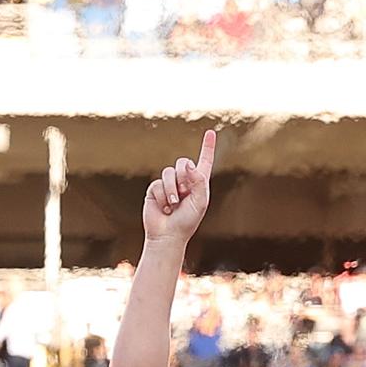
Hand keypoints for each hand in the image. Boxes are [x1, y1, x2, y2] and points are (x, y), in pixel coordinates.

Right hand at [143, 130, 215, 246]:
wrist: (168, 235)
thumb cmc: (187, 221)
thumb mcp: (200, 201)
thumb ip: (197, 181)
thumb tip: (186, 163)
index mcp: (199, 183)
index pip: (204, 161)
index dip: (207, 147)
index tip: (210, 132)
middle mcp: (184, 181)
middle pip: (182, 162)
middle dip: (182, 176)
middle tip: (183, 193)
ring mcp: (168, 185)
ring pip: (168, 173)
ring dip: (171, 190)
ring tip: (173, 204)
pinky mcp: (154, 190)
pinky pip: (157, 183)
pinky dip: (161, 196)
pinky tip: (163, 207)